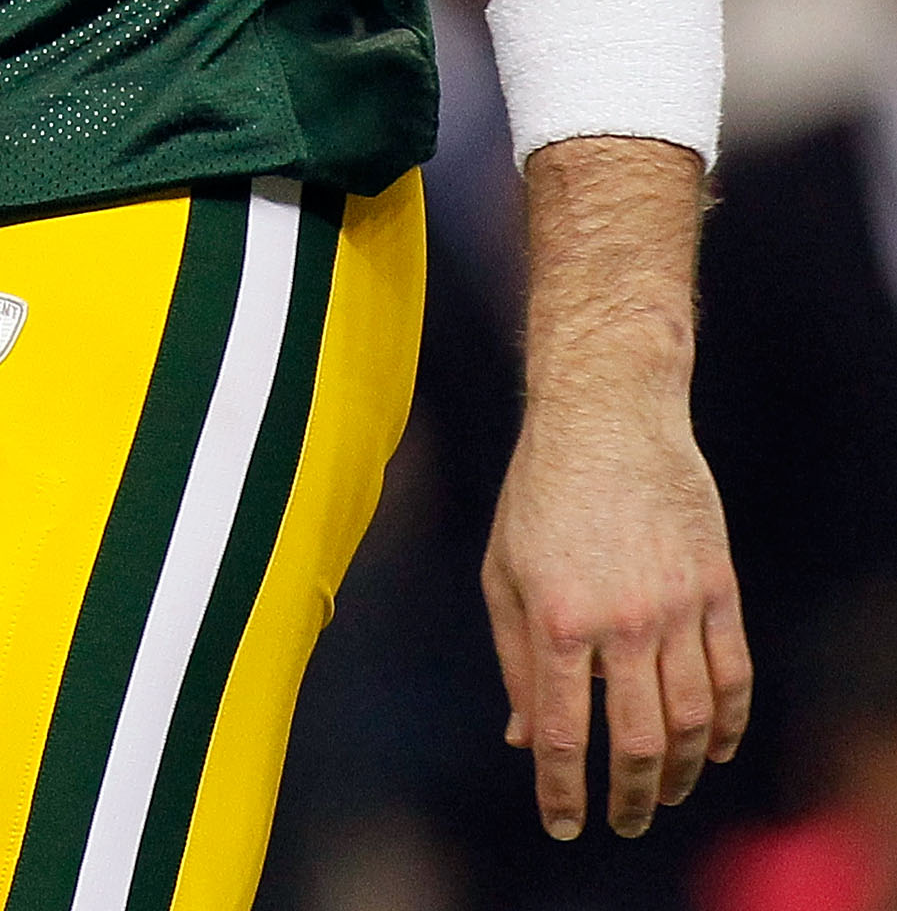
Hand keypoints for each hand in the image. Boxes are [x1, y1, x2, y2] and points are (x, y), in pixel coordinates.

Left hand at [483, 389, 751, 840]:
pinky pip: (734, 675)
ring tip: (666, 791)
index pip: (564, 736)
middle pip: (638, 743)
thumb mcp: (503, 569)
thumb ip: (514, 658)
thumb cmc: (540, 490)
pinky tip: (714, 748)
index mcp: (558, 617)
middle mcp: (622, 619)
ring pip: (693, 720)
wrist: (607, 411)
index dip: (563, 793)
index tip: (565, 824)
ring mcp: (677, 604)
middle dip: (631, 798)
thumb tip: (524, 739)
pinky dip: (729, 724)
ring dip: (682, 772)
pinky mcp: (717, 585)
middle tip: (626, 821)